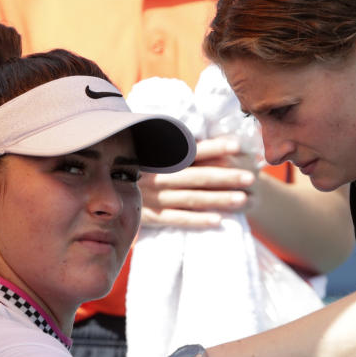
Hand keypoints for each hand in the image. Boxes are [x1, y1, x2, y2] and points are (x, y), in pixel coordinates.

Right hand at [139, 137, 260, 228]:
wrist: (104, 190)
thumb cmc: (135, 166)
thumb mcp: (147, 151)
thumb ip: (172, 146)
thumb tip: (206, 136)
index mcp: (158, 157)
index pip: (191, 151)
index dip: (215, 148)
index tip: (238, 146)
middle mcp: (156, 176)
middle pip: (197, 177)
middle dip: (226, 177)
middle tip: (251, 178)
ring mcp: (153, 198)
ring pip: (191, 199)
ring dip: (218, 199)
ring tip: (243, 199)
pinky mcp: (150, 217)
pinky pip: (177, 219)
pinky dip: (198, 220)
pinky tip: (218, 220)